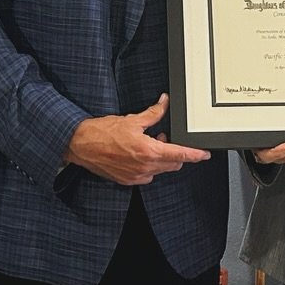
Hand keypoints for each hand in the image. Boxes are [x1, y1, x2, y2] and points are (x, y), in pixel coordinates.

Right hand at [65, 94, 209, 185]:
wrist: (80, 145)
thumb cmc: (101, 133)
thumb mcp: (131, 119)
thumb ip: (153, 113)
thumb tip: (164, 103)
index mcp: (148, 151)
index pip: (180, 154)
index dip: (195, 155)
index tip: (204, 154)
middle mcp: (145, 167)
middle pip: (173, 164)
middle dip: (176, 154)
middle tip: (166, 139)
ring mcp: (136, 176)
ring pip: (160, 170)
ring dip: (161, 159)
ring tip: (150, 143)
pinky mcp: (127, 180)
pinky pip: (147, 175)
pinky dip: (149, 166)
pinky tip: (139, 154)